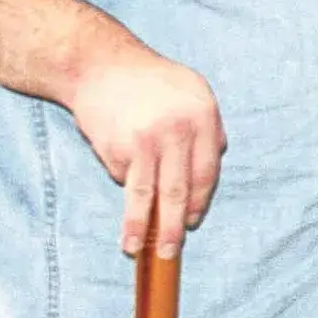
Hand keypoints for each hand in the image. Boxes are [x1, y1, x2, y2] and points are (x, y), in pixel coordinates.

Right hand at [64, 44, 225, 257]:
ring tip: (134, 249)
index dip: (200, 201)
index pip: (207, 171)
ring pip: (147, 194)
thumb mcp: (193, 90)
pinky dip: (122, 182)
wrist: (100, 65)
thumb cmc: (151, 80)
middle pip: (180, 189)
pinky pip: (123, 177)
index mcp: (203, 116)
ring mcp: (145, 141)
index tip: (192, 221)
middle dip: (174, 226)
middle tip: (170, 252)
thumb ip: (209, 126)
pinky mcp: (116, 148)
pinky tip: (116, 169)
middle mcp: (177, 131)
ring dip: (140, 226)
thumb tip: (217, 158)